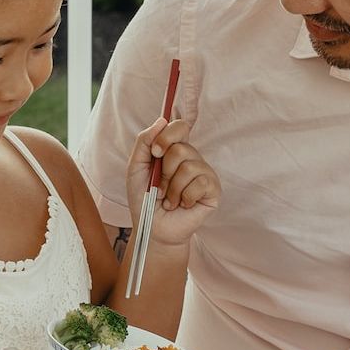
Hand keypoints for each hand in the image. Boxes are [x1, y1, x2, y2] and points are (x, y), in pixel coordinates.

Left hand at [125, 117, 219, 246]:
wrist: (152, 228)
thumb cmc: (144, 198)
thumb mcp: (135, 168)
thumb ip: (144, 142)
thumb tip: (162, 121)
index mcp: (174, 150)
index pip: (179, 127)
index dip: (166, 137)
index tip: (155, 153)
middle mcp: (192, 158)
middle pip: (181, 149)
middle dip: (164, 172)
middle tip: (159, 188)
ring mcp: (204, 173)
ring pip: (189, 167)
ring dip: (172, 188)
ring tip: (169, 200)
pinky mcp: (213, 190)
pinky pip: (200, 183)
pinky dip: (184, 197)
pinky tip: (182, 205)